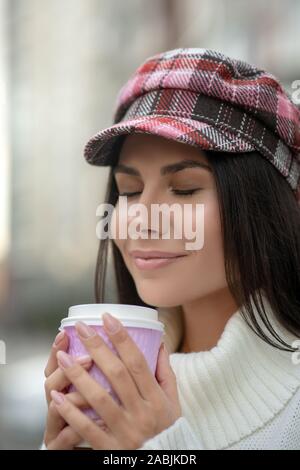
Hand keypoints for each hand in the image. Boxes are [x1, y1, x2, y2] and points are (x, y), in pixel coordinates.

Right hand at [43, 330, 93, 448]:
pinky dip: (79, 425)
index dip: (55, 350)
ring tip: (93, 394)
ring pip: (55, 408)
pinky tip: (98, 418)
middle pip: (50, 383)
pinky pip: (66, 436)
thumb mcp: (94, 391)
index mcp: (62, 390)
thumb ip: (100, 372)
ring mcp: (55, 426)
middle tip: (88, 358)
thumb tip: (115, 344)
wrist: (81, 449)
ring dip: (75, 396)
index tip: (64, 334)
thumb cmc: (89, 419)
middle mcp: (55, 406)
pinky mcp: (59, 445)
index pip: (52, 366)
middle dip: (69, 369)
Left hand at [50, 313, 181, 449]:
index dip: (122, 338)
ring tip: (62, 358)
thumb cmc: (167, 430)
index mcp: (156, 398)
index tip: (108, 318)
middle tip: (81, 328)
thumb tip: (159, 344)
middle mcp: (141, 412)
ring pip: (99, 399)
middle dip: (97, 348)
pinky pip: (87, 428)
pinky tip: (56, 396)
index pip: (137, 362)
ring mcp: (125, 431)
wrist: (163, 464)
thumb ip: (165, 373)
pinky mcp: (110, 448)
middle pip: (117, 375)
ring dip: (78, 376)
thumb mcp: (173, 402)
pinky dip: (70, 412)